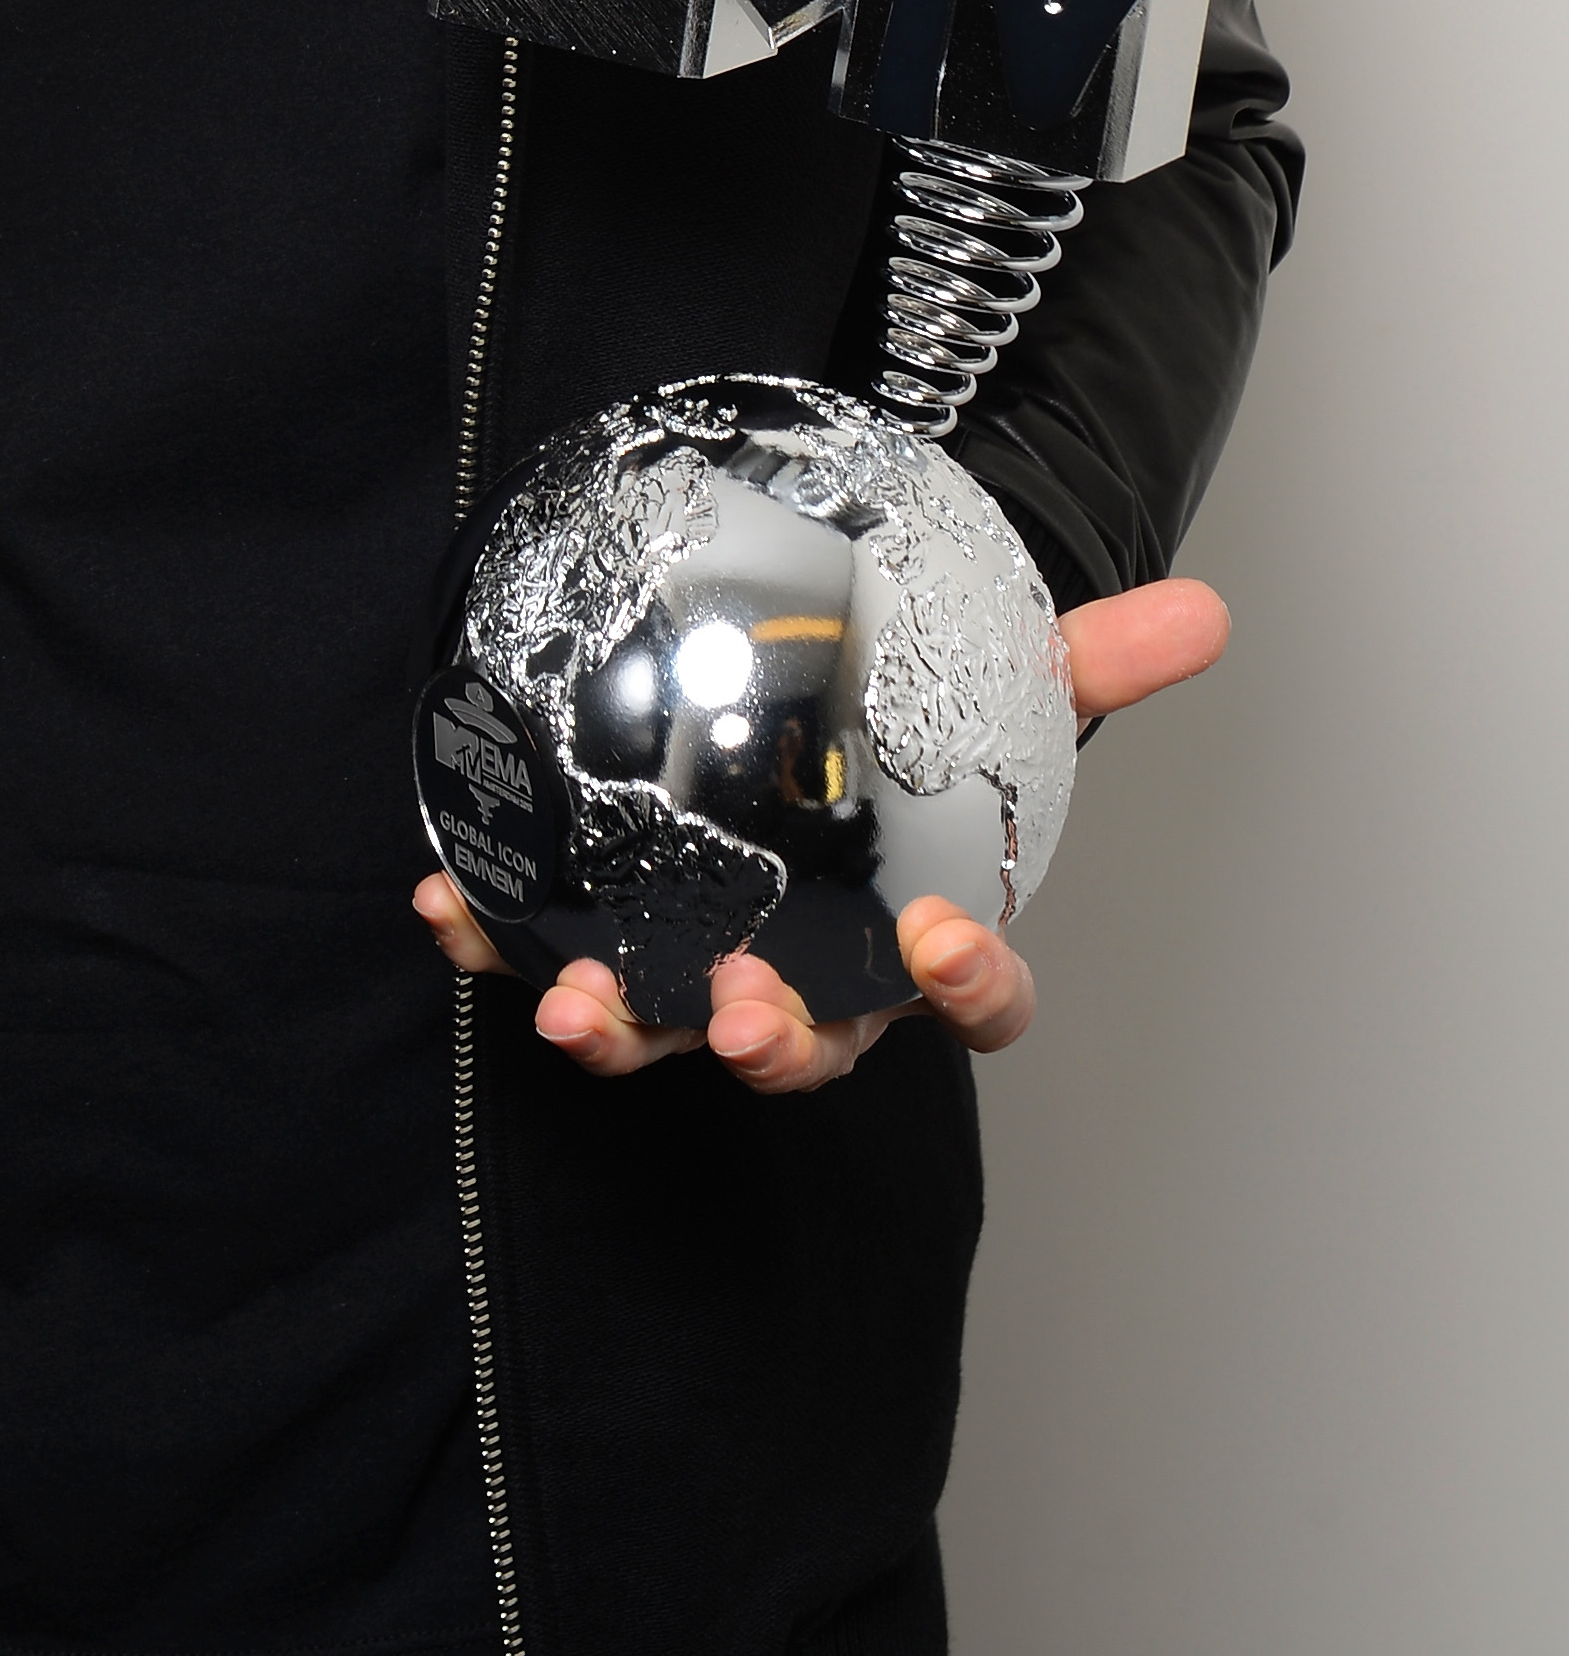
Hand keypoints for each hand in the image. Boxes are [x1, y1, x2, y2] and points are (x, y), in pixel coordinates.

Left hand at [411, 569, 1227, 1096]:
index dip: (967, 985)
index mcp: (921, 941)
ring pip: (667, 1029)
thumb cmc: (920, 742)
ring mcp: (707, 969)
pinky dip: (497, 939)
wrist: (821, 725)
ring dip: (618, 1026)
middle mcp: (818, 978)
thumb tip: (1206, 609)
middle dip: (770, 1042)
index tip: (942, 941)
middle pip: (810, 1045)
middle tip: (733, 1010)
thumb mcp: (1004, 688)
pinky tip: (449, 903)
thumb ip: (1096, 656)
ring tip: (571, 1006)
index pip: (974, 997)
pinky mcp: (608, 936)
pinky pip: (550, 953)